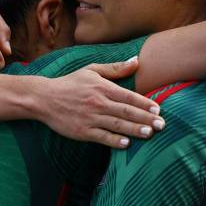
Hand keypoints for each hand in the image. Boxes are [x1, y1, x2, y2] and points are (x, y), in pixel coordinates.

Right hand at [41, 58, 163, 147]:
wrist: (44, 98)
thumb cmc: (69, 83)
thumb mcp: (91, 70)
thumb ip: (115, 68)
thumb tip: (136, 61)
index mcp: (102, 87)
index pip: (128, 96)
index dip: (144, 103)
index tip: (158, 109)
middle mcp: (98, 103)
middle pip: (126, 111)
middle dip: (145, 118)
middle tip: (161, 125)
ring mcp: (90, 118)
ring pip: (117, 125)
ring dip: (134, 130)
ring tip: (149, 134)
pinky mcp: (82, 131)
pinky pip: (101, 137)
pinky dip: (114, 140)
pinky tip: (126, 144)